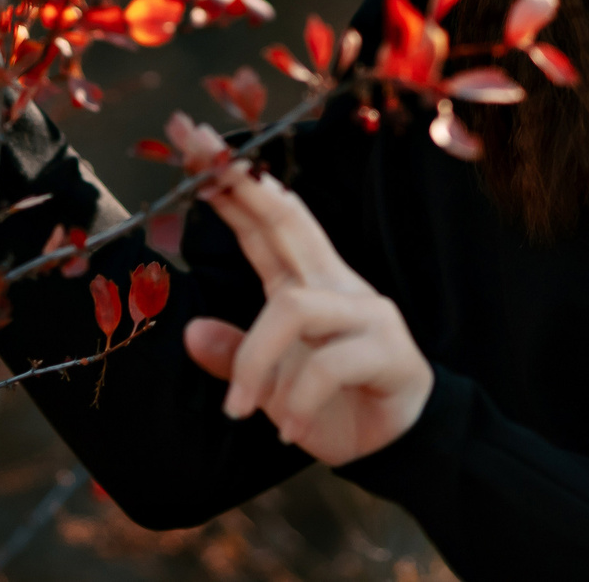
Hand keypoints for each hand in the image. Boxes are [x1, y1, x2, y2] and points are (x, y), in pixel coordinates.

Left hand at [170, 112, 432, 465]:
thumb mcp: (270, 382)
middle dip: (239, 180)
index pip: (264, 222)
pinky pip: (328, 365)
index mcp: (305, 281)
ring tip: (238, 408)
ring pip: (293, 309)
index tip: (192, 146)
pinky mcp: (387, 350)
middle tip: (197, 145)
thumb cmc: (332, 403)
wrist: (396, 442)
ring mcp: (364, 312)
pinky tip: (288, 428)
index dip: (230, 184)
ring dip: (255, 362)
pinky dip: (298, 401)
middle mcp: (335, 284)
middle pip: (286, 218)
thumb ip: (235, 354)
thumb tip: (191, 332)